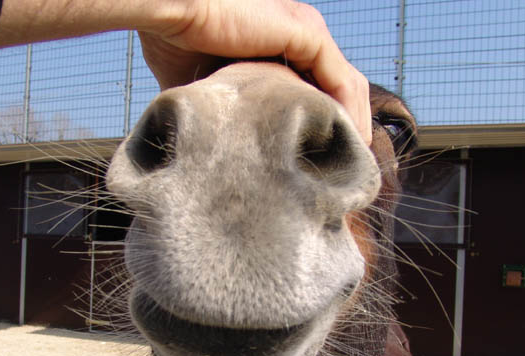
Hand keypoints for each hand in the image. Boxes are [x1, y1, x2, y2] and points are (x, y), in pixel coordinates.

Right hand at [139, 0, 371, 143]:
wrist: (169, 11)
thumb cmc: (175, 42)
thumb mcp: (209, 88)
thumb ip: (226, 111)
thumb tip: (221, 149)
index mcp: (281, 45)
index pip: (318, 89)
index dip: (325, 125)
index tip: (323, 162)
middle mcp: (301, 36)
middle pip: (341, 89)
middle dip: (348, 128)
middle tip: (344, 170)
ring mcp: (307, 33)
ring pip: (349, 87)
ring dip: (355, 125)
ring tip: (351, 163)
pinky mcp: (307, 34)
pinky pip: (343, 80)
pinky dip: (350, 114)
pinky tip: (349, 143)